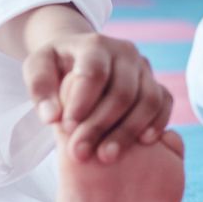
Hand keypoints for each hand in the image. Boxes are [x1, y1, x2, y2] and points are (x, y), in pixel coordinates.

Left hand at [24, 32, 170, 163]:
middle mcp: (125, 52)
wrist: (78, 56)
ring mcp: (144, 68)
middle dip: (101, 125)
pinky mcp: (156, 83)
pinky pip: (165, 102)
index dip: (82, 102)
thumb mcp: (37, 68)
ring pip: (148, 98)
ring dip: (128, 130)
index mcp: (95, 45)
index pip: (94, 72)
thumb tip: (52, 116)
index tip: (67, 128)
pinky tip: (143, 142)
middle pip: (122, 91)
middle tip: (81, 152)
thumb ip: (40, 89)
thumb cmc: (57, 66)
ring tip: (107, 156)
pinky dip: (157, 122)